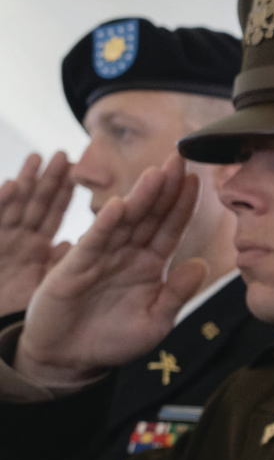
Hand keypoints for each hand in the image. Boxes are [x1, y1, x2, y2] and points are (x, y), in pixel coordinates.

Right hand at [0, 152, 76, 313]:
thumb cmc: (10, 306)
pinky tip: (12, 186)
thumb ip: (57, 261)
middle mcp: (16, 237)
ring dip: (27, 182)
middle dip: (49, 178)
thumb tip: (75, 243)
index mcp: (33, 244)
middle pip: (36, 202)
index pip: (53, 213)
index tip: (80, 171)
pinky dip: (2, 203)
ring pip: (15, 205)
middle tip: (66, 153)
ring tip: (40, 157)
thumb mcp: (40, 284)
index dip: (65, 192)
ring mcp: (0, 238)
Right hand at [15, 157, 203, 388]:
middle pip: (149, 215)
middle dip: (164, 188)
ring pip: (124, 221)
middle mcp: (127, 254)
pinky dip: (106, 225)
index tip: (198, 180)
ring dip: (140, 197)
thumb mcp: (155, 321)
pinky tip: (121, 206)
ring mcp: (101, 257)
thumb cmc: (114, 339)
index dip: (182, 205)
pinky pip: (94, 243)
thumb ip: (177, 295)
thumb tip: (202, 266)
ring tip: (157, 173)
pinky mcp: (75, 268)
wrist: (71, 359)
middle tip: (180, 158)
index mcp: (150, 265)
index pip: (170, 229)